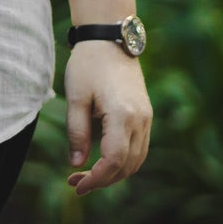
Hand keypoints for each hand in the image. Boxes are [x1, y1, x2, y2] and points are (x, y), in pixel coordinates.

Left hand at [64, 41, 151, 195]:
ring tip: (86, 176)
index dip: (96, 178)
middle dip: (102, 180)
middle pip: (127, 166)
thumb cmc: (88, 64)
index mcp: (123, 115)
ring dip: (114, 173)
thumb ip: (77, 133)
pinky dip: (123, 161)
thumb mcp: (76, 97)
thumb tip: (76, 164)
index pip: (114, 161)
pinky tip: (102, 162)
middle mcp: (141, 120)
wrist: (110, 38)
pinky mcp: (145, 115)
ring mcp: (146, 118)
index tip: (77, 185)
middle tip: (75, 184)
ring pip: (136, 160)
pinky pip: (139, 148)